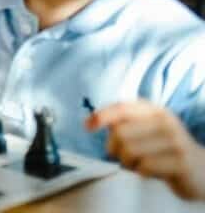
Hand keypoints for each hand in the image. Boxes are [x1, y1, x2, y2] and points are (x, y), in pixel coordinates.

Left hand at [86, 101, 204, 200]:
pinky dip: (142, 172)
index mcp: (154, 110)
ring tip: (140, 164)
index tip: (87, 127)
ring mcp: (175, 141)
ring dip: (129, 163)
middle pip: (120, 134)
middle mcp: (165, 121)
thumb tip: (92, 122)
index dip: (101, 116)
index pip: (121, 107)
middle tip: (125, 157)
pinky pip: (145, 167)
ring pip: (130, 151)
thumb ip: (124, 124)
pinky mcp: (181, 161)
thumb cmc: (164, 151)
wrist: (202, 170)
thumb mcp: (146, 131)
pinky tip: (153, 172)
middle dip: (115, 149)